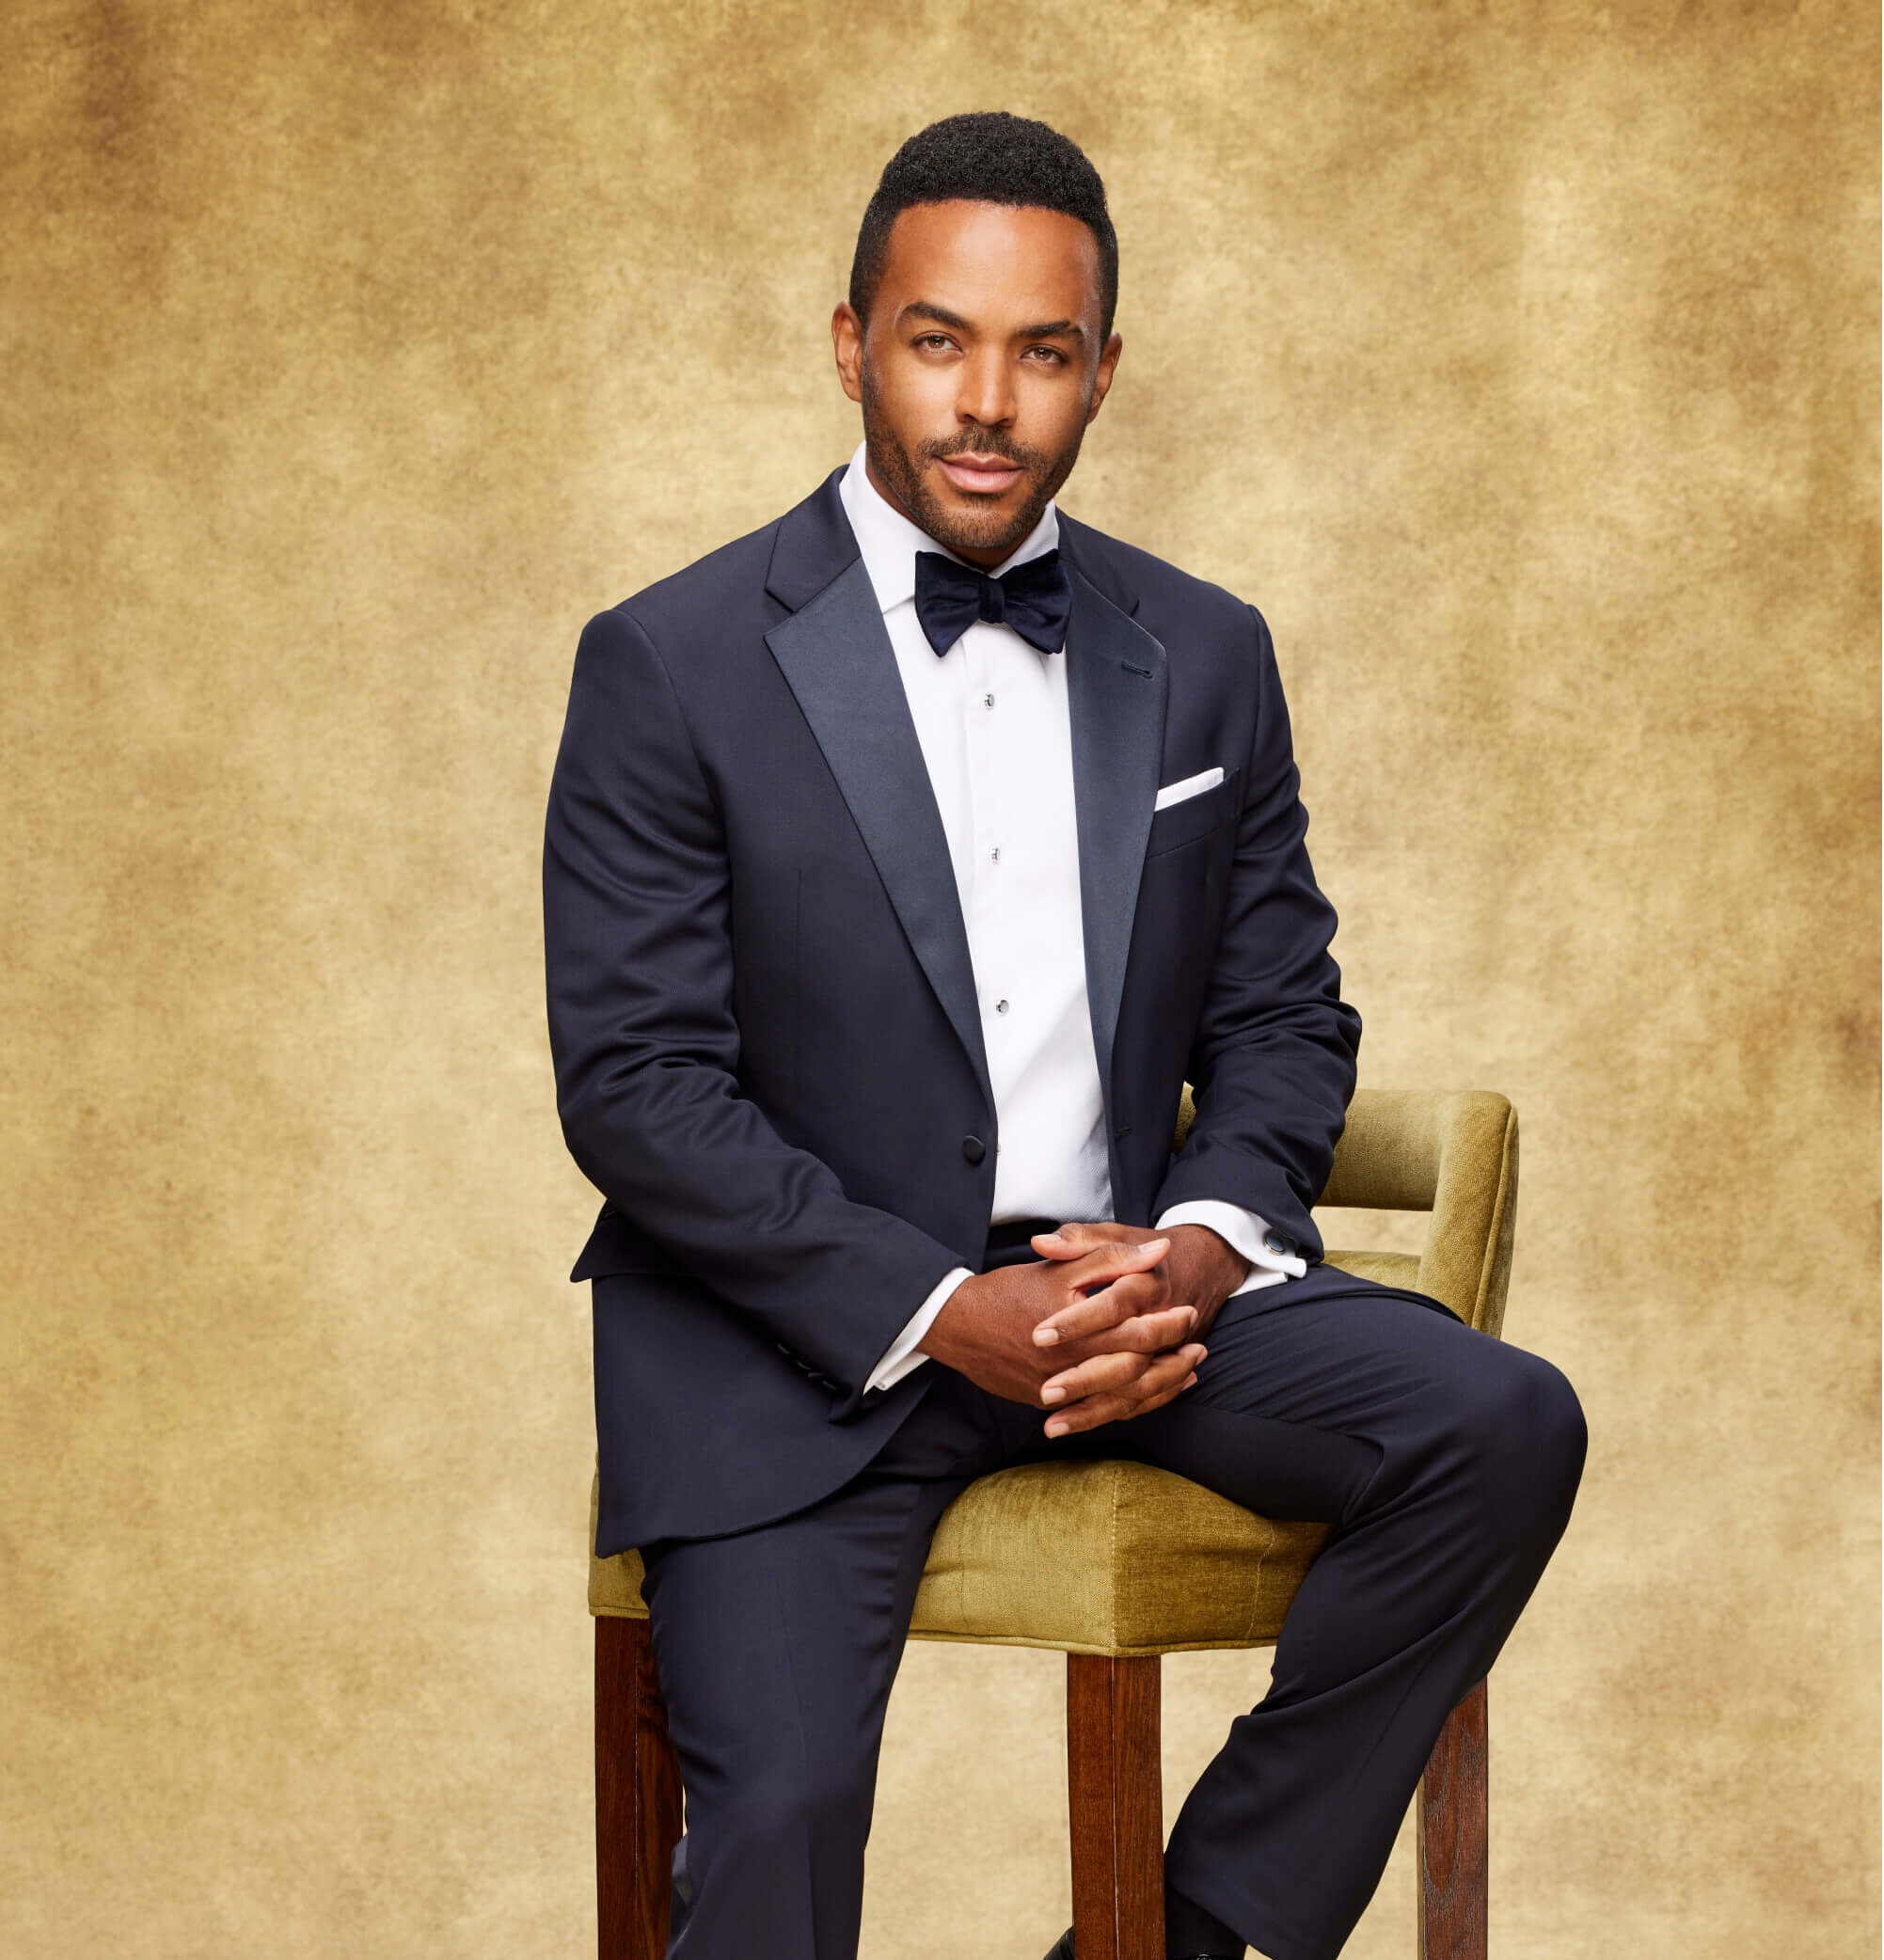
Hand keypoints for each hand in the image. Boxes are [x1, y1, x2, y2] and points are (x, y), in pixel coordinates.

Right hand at [917, 1236, 1206, 1437]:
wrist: (957, 1326)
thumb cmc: (1009, 1291)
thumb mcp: (1061, 1268)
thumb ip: (1112, 1260)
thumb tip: (1160, 1252)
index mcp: (1078, 1330)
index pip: (1136, 1333)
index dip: (1168, 1326)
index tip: (1189, 1314)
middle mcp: (1071, 1367)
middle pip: (1135, 1372)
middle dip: (1172, 1362)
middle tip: (1198, 1349)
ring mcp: (1059, 1390)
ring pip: (1121, 1399)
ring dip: (1159, 1388)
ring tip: (1186, 1376)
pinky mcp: (1048, 1403)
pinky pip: (1098, 1412)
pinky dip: (1128, 1404)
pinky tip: (1148, 1395)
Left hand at [1022, 1221, 1250, 1436]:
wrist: (1202, 1266)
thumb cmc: (1143, 1250)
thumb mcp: (1114, 1234)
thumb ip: (1079, 1239)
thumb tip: (1041, 1243)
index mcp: (1146, 1284)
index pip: (1112, 1307)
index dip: (1077, 1321)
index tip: (1039, 1335)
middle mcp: (1160, 1322)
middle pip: (1126, 1358)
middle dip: (1084, 1378)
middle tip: (1045, 1390)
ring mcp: (1167, 1351)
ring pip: (1134, 1389)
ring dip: (1093, 1409)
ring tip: (1051, 1425)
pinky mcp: (1165, 1369)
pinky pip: (1140, 1401)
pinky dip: (1110, 1415)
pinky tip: (1072, 1426)